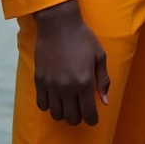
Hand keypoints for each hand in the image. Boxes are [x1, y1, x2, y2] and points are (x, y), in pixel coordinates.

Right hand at [33, 0, 109, 125]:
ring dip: (64, 113)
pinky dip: (49, 105)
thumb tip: (105, 102)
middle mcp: (67, 88)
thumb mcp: (99, 55)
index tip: (93, 118)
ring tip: (68, 104)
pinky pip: (42, 105)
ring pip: (56, 114)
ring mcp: (52, 86)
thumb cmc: (82, 37)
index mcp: (85, 82)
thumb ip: (103, 80)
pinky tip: (55, 98)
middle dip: (79, 117)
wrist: (58, 24)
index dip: (92, 119)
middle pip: (72, 118)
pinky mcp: (39, 81)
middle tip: (81, 108)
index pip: (88, 114)